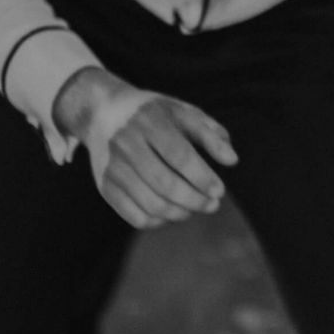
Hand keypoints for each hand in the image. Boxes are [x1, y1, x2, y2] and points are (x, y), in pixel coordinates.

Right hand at [52, 66, 237, 228]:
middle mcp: (126, 143)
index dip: (202, 177)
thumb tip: (232, 161)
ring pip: (151, 204)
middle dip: (195, 200)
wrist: (102, 112)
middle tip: (213, 205)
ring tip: (195, 208)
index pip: (179, 156)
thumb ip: (210, 134)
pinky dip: (158, 221)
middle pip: (165, 184)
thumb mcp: (182, 112)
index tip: (219, 191)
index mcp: (149, 121)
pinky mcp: (104, 186)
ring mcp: (112, 167)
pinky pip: (134, 216)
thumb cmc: (154, 114)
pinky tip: (171, 212)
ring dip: (180, 213)